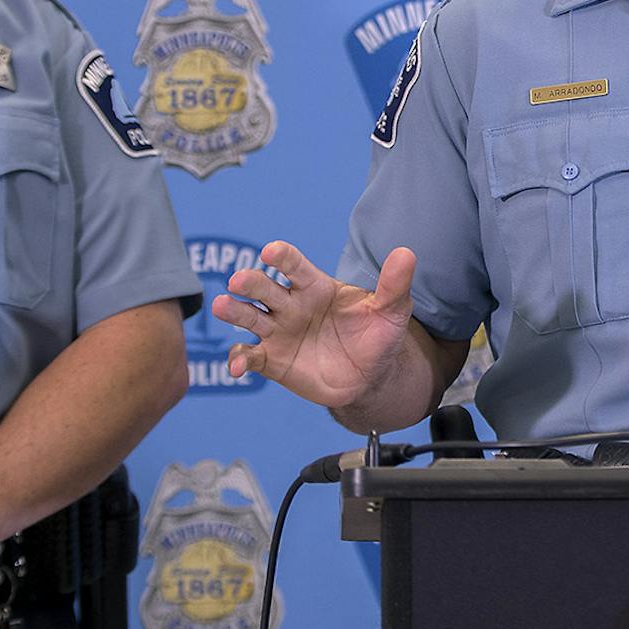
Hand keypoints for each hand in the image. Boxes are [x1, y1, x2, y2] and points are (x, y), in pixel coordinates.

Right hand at [213, 242, 416, 409]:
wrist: (371, 377)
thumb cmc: (377, 336)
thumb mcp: (391, 311)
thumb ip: (394, 284)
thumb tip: (407, 254)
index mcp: (315, 286)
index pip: (295, 265)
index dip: (283, 257)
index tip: (272, 252)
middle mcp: (291, 304)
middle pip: (264, 288)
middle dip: (251, 282)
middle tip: (239, 281)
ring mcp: (279, 332)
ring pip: (249, 316)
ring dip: (234, 311)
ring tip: (221, 306)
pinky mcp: (272, 360)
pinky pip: (250, 357)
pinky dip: (239, 360)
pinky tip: (236, 368)